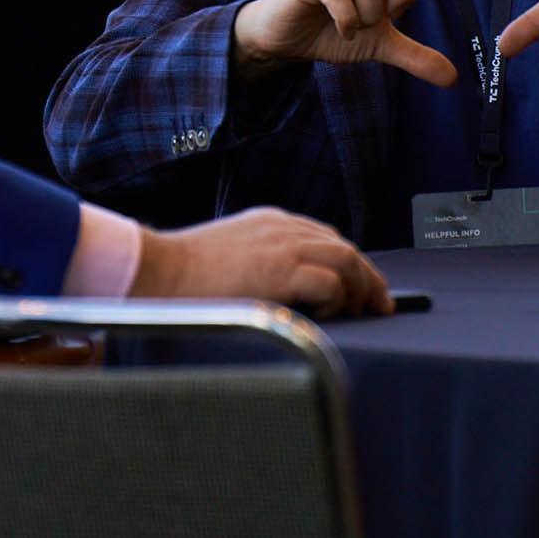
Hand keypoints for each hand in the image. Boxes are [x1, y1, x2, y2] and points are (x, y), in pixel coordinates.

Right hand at [132, 206, 390, 318]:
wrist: (158, 271)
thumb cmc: (184, 275)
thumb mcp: (231, 258)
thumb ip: (261, 263)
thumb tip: (288, 291)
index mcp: (270, 223)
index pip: (325, 238)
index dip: (350, 263)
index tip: (362, 286)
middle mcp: (282, 227)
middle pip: (343, 247)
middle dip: (368, 277)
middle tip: (380, 303)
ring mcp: (283, 246)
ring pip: (346, 260)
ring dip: (362, 288)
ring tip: (367, 312)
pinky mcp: (281, 269)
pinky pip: (330, 282)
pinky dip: (338, 299)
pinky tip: (330, 314)